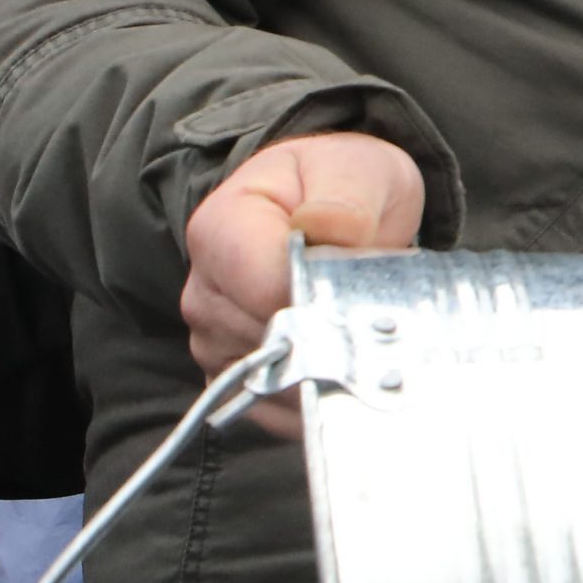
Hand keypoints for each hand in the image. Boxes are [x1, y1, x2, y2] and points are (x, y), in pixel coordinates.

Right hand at [180, 133, 424, 433]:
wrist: (330, 209)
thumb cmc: (341, 187)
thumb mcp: (355, 171)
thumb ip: (344, 199)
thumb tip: (329, 228)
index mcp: (221, 231)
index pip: (266, 291)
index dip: (323, 299)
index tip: (363, 288)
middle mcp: (205, 293)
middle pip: (274, 343)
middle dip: (333, 335)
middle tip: (377, 310)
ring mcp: (214, 341)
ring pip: (277, 382)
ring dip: (329, 367)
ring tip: (363, 329)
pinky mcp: (234, 378)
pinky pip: (274, 410)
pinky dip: (317, 397)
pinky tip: (346, 365)